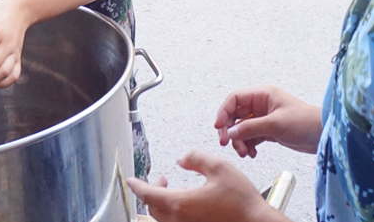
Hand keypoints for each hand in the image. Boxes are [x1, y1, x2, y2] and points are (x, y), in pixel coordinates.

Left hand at [127, 151, 279, 221]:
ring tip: (175, 189)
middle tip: (160, 180)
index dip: (137, 185)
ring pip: (164, 217)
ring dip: (163, 202)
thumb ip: (195, 159)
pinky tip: (190, 202)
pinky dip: (176, 211)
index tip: (131, 180)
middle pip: (153, 208)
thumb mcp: (219, 168)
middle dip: (151, 192)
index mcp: (181, 204)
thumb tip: (183, 158)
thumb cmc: (241, 202)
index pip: (147, 194)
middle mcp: (181, 221)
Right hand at [215, 86, 322, 156]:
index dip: (224, 112)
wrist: (324, 135)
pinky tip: (252, 154)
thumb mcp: (275, 124)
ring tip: (245, 153)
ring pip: (242, 128)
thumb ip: (251, 128)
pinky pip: (251, 137)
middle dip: (230, 130)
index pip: (235, 99)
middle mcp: (262, 105)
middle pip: (235, 115)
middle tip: (227, 144)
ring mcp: (264, 118)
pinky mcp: (269, 131)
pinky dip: (248, 145)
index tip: (219, 128)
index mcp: (263, 95)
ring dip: (239, 141)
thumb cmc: (305, 122)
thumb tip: (231, 132)